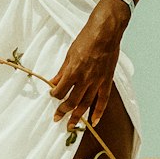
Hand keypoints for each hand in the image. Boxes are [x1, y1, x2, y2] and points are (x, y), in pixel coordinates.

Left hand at [48, 0, 127, 130]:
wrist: (105, 32)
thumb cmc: (86, 39)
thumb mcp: (69, 54)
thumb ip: (62, 70)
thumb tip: (54, 81)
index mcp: (73, 71)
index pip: (60, 90)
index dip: (54, 95)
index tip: (52, 95)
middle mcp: (85, 79)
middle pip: (72, 101)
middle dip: (63, 112)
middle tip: (56, 119)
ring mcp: (97, 81)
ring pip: (86, 104)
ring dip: (77, 116)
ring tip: (71, 126)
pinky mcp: (107, 81)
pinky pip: (103, 100)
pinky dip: (98, 112)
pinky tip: (93, 121)